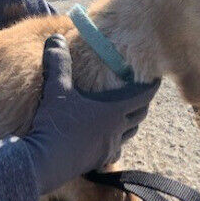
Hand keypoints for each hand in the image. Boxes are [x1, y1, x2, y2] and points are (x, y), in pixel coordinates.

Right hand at [24, 34, 159, 194]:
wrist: (43, 163)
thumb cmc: (54, 124)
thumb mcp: (55, 89)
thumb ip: (58, 62)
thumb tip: (55, 37)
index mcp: (114, 111)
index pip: (143, 96)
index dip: (152, 86)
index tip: (156, 79)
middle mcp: (117, 130)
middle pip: (140, 115)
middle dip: (143, 103)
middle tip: (139, 93)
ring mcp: (109, 148)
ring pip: (130, 133)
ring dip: (131, 122)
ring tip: (124, 114)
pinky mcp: (99, 161)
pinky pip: (116, 150)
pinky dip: (116, 141)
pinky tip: (106, 139)